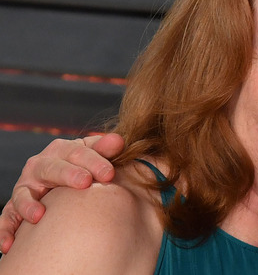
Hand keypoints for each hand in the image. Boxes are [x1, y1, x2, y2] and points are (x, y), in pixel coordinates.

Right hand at [0, 133, 124, 252]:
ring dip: (28, 205)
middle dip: (68, 174)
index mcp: (61, 150)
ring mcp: (25, 188)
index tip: (110, 173)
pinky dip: (5, 230)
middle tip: (85, 182)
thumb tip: (119, 141)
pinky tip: (9, 244)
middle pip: (51, 168)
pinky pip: (6, 220)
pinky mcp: (14, 209)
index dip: (94, 161)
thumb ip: (104, 149)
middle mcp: (39, 166)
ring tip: (40, 215)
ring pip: (23, 194)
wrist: (59, 180)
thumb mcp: (92, 155)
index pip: (77, 152)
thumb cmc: (82, 166)